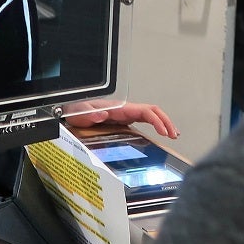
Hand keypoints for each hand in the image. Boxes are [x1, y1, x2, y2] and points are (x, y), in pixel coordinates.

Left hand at [63, 101, 178, 138]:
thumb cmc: (74, 111)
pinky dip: (154, 126)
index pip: (145, 111)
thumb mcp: (79, 112)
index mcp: (119, 108)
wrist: (69, 112)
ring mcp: (125, 115)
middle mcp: (124, 110)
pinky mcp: (123, 121)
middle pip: (153, 111)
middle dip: (166, 122)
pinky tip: (158, 135)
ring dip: (163, 123)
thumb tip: (102, 115)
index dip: (157, 121)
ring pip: (150, 115)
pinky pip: (143, 121)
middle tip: (174, 135)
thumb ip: (89, 113)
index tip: (164, 132)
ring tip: (173, 134)